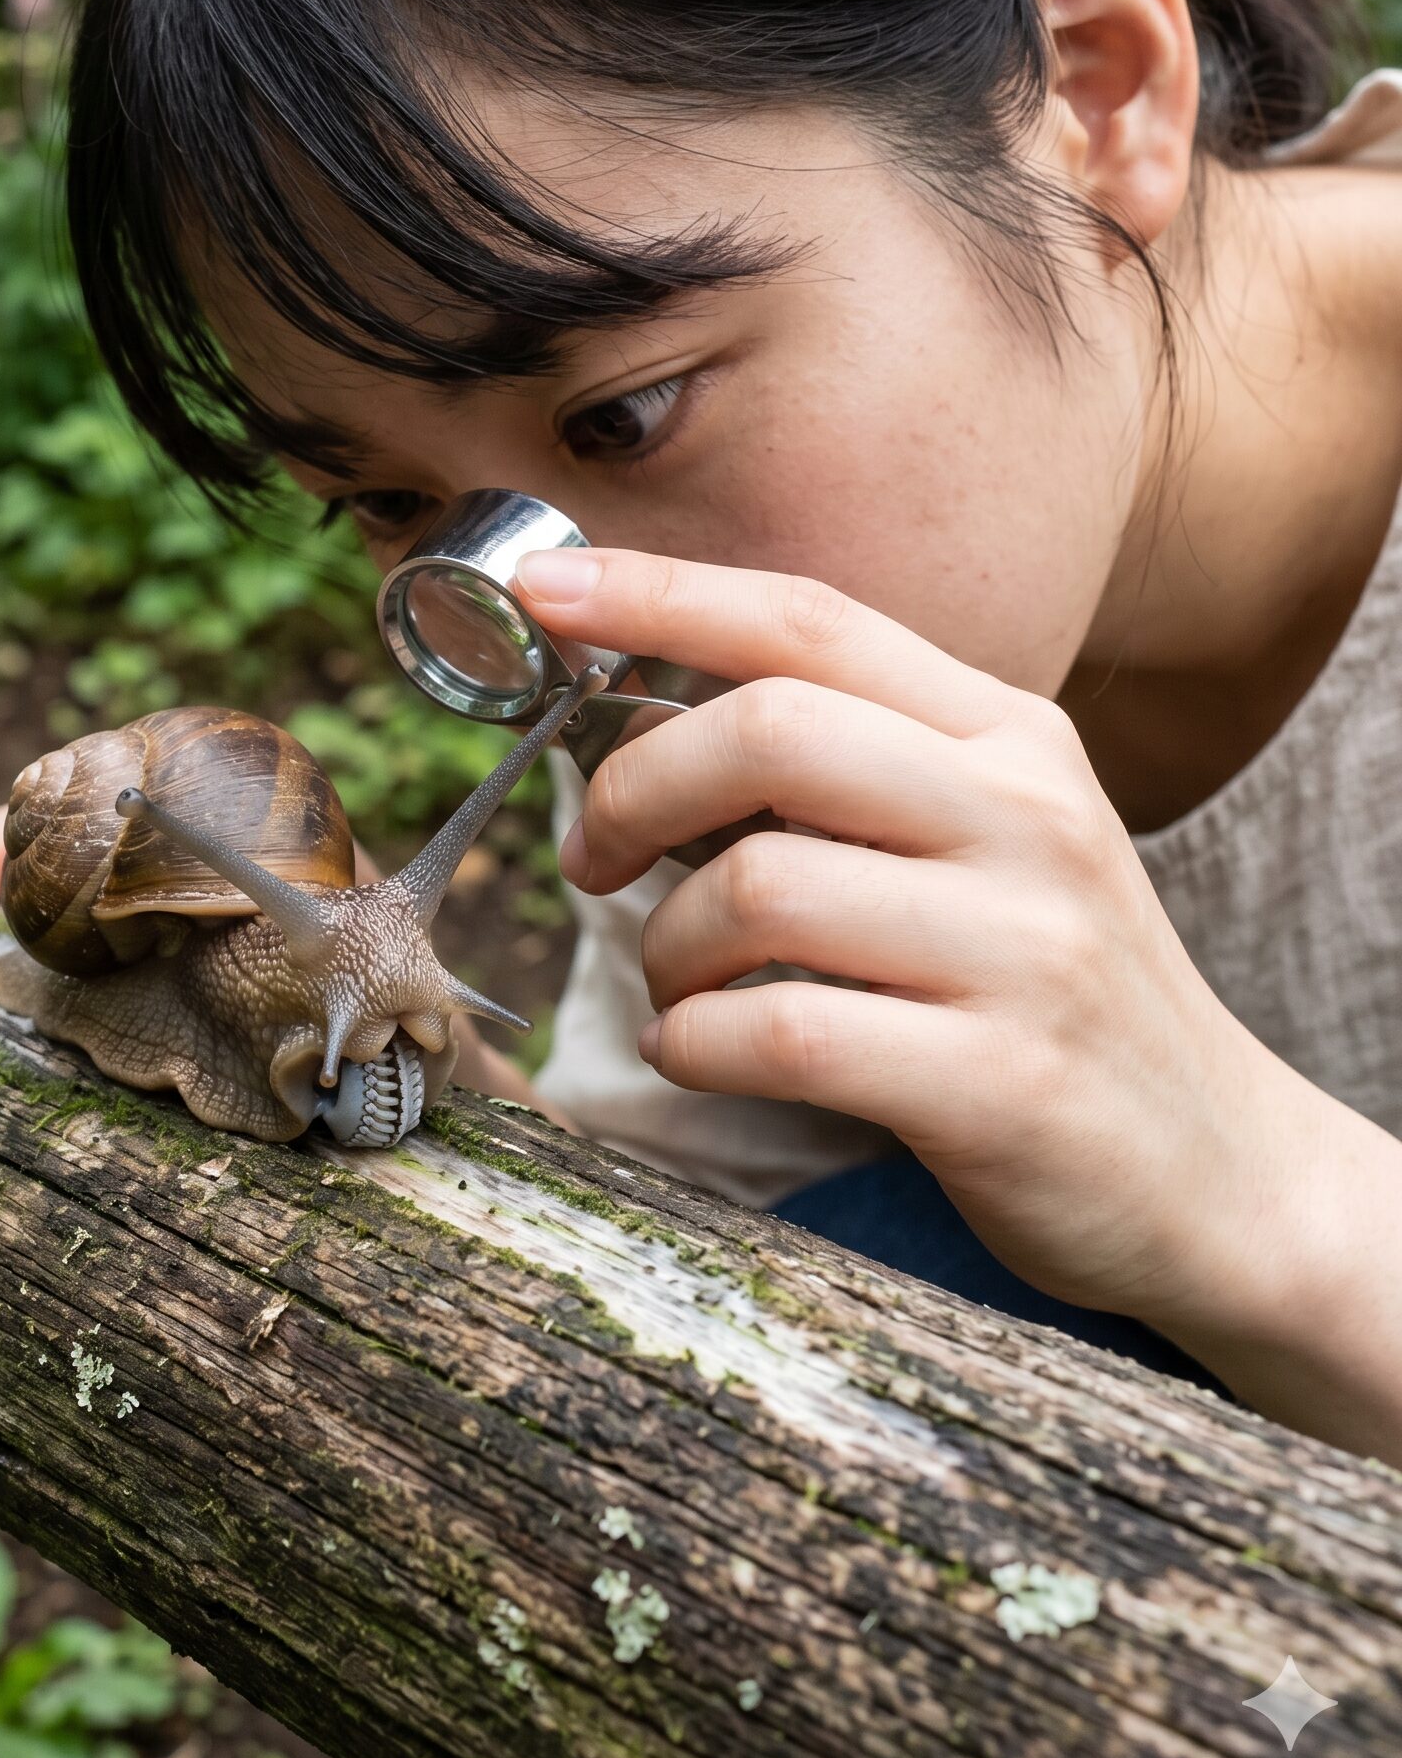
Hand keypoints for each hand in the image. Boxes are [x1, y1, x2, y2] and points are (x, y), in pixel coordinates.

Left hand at [511, 546, 1296, 1332]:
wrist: (1217, 1170)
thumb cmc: (1044, 992)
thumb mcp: (984, 841)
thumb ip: (846, 772)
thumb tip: (641, 734)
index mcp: (1007, 737)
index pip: (810, 620)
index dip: (659, 593)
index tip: (540, 588)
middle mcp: (1024, 818)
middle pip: (766, 731)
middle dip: (632, 789)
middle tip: (592, 857)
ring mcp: (1021, 950)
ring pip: (757, 890)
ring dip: (665, 945)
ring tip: (676, 984)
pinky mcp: (997, 1082)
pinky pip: (775, 1033)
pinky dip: (690, 1043)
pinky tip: (697, 1051)